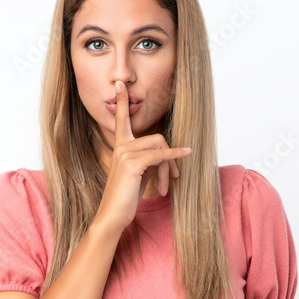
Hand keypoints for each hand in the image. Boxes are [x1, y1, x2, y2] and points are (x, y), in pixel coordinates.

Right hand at [94, 80, 191, 232]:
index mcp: (120, 146)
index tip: (119, 84)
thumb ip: (149, 159)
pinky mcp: (132, 164)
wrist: (113, 215)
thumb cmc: (126, 196)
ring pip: (160, 148)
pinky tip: (185, 155)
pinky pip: (160, 155)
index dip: (122, 101)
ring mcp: (125, 153)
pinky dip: (175, 156)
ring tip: (167, 186)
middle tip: (173, 177)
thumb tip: (166, 155)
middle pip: (157, 138)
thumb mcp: (140, 174)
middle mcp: (121, 146)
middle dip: (170, 157)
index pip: (121, 119)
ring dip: (169, 168)